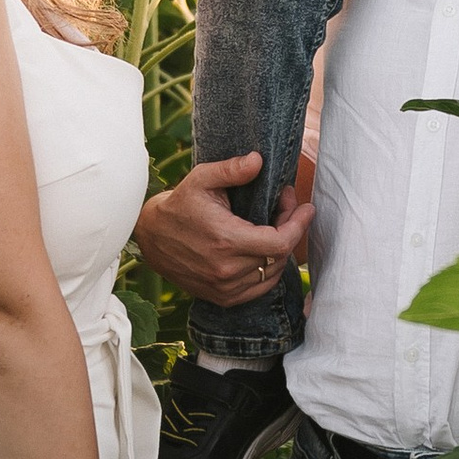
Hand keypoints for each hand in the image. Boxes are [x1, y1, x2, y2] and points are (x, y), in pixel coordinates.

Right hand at [134, 150, 314, 306]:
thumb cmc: (180, 204)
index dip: (299, 225)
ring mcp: (224, 287)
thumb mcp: (202, 179)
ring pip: (272, 273)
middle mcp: (226, 269)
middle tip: (287, 207)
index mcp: (226, 240)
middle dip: (291, 230)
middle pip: (279, 256)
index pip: (279, 243)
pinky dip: (269, 271)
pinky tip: (266, 251)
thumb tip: (258, 161)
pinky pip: (259, 289)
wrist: (152, 236)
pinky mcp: (222, 297)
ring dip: (281, 251)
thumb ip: (232, 170)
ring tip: (277, 226)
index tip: (307, 208)